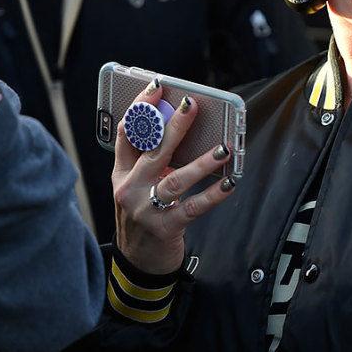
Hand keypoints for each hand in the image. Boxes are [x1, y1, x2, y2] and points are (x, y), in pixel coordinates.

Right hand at [112, 82, 233, 274]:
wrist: (138, 263)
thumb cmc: (143, 216)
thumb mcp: (137, 186)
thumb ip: (151, 160)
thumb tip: (181, 127)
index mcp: (121, 173)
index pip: (126, 134)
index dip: (141, 109)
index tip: (157, 88)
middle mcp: (129, 189)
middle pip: (152, 151)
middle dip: (173, 126)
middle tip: (192, 105)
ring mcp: (145, 210)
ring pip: (175, 179)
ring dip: (201, 162)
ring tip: (223, 147)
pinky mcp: (165, 228)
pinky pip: (192, 208)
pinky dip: (213, 194)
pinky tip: (230, 183)